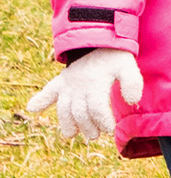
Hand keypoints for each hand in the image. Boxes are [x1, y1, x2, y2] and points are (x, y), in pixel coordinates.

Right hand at [25, 49, 143, 140]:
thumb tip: (132, 102)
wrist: (101, 41)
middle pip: (79, 112)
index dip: (103, 121)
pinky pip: (49, 91)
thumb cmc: (116, 58)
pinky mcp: (60, 82)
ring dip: (66, 123)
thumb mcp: (129, 68)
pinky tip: (32, 108)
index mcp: (96, 83)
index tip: (110, 130)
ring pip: (64, 108)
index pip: (96, 108)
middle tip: (94, 136)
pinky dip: (40, 100)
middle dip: (87, 127)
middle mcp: (79, 85)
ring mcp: (68, 84)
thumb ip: (133, 83)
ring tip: (70, 134)